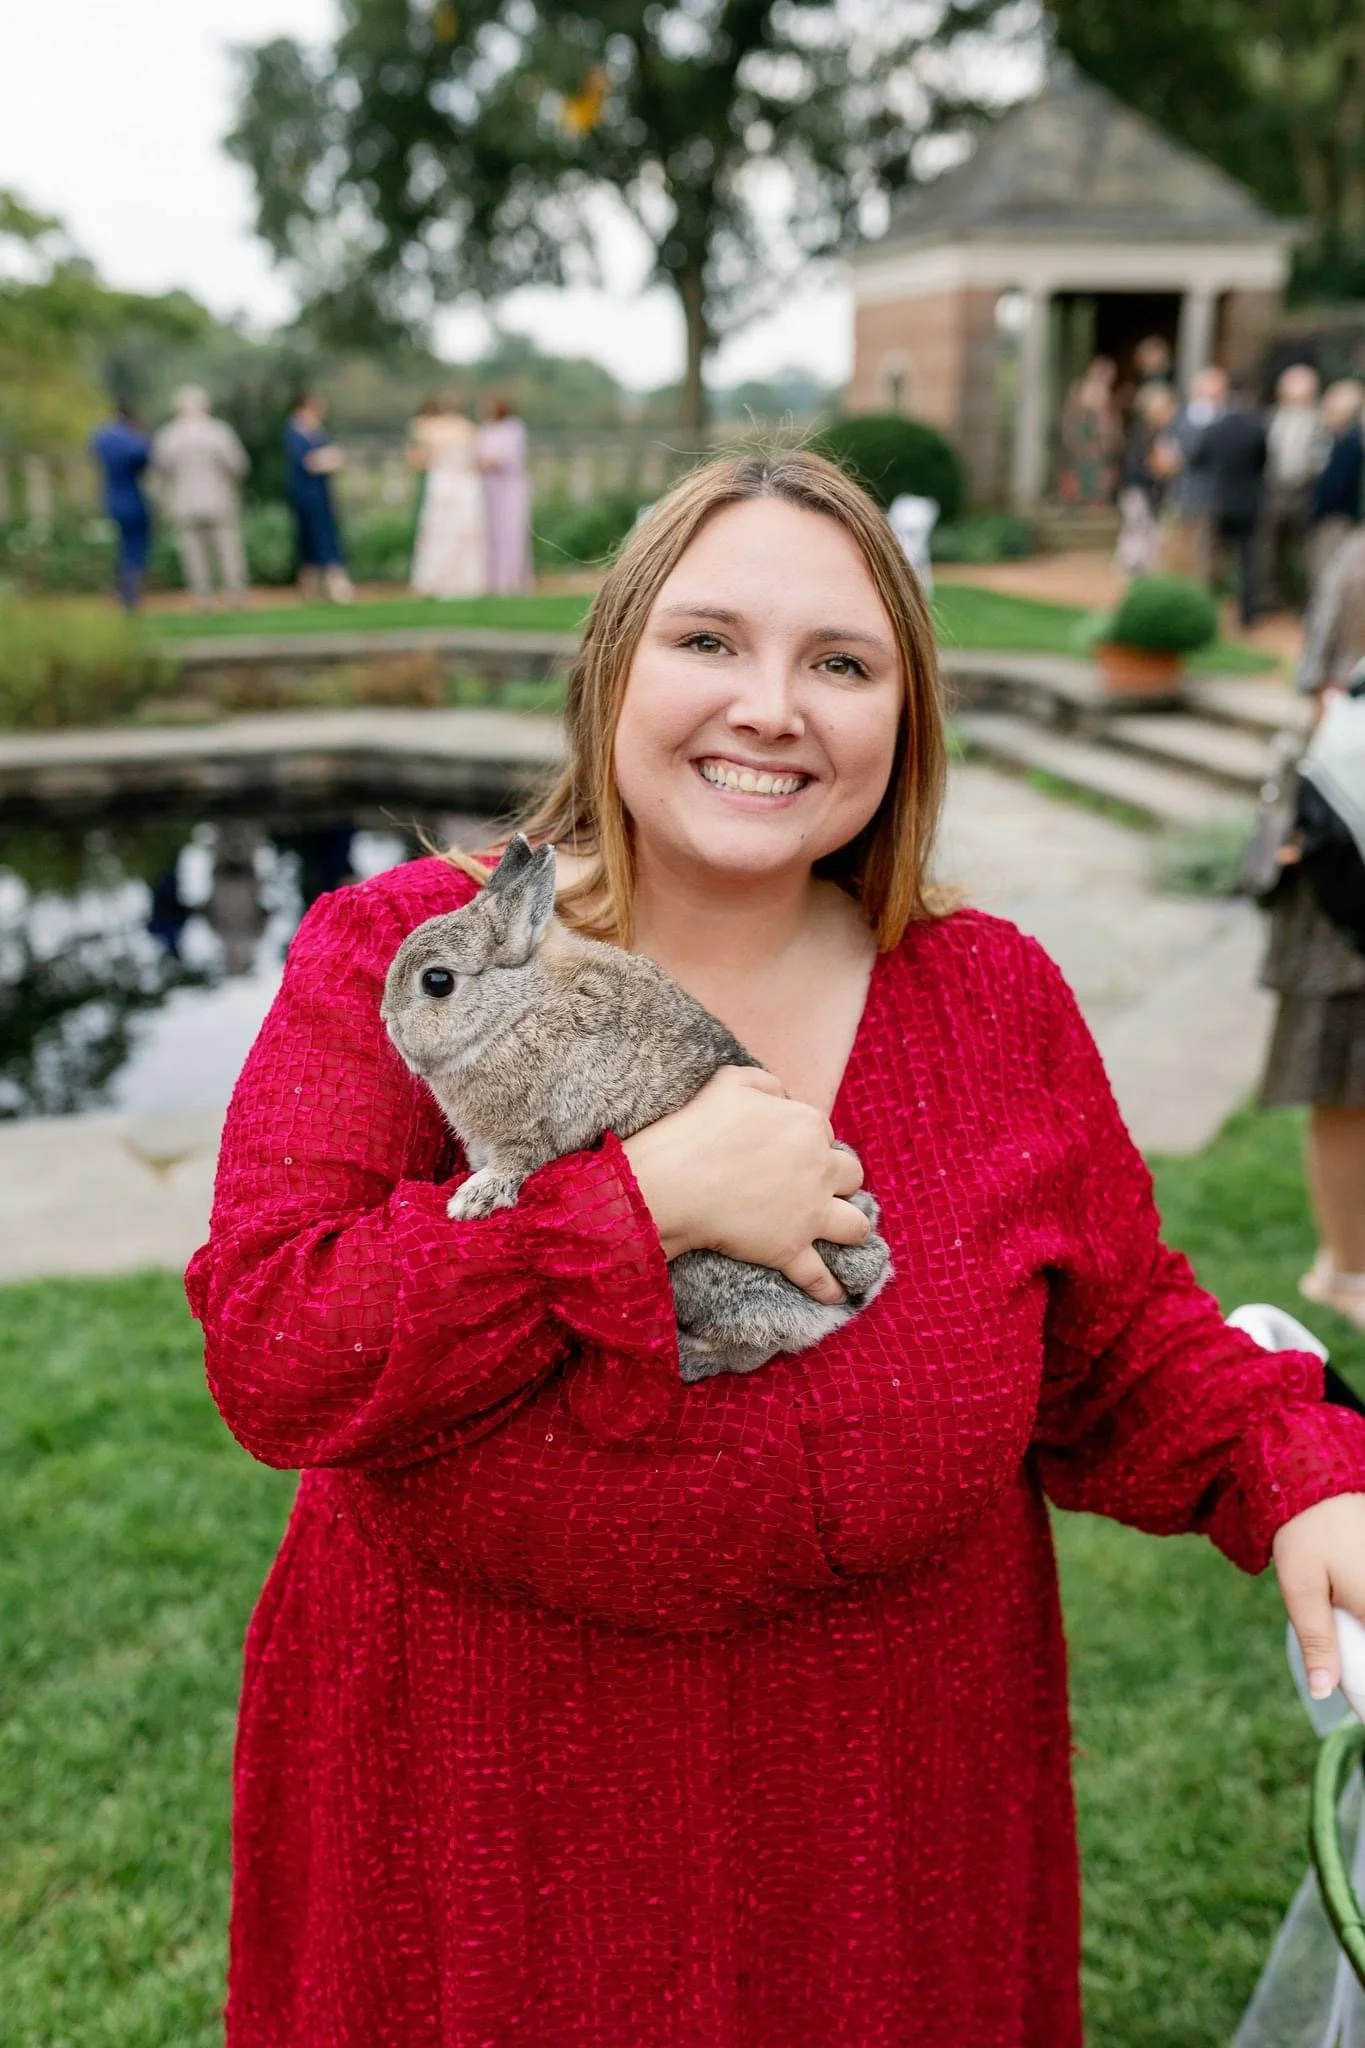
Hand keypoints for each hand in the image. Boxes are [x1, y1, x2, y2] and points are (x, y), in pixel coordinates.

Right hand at [621, 1065, 870, 1305]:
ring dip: (850, 1229)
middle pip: (851, 1176)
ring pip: (855, 1226)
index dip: (807, 1143)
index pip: (823, 1133)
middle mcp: (819, 1169)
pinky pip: (820, 1276)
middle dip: (838, 1181)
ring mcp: (809, 1213)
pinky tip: (835, 1293)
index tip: (789, 1153)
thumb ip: (768, 1083)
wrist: (675, 1181)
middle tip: (816, 1188)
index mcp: (807, 1126)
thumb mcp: (733, 1081)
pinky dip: (829, 1287)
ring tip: (842, 1234)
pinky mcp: (791, 1249)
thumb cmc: (699, 1128)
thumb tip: (784, 1097)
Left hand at [1272, 1491, 1364, 1697]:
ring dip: (1364, 1638)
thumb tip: (1322, 1692)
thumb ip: (1316, 1641)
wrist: (1319, 1480)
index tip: (1357, 1704)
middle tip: (1352, 1666)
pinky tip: (1353, 1610)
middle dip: (1363, 1654)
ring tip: (1352, 1638)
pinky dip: (1364, 1618)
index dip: (1364, 1685)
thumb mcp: (1302, 1587)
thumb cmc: (1308, 1534)